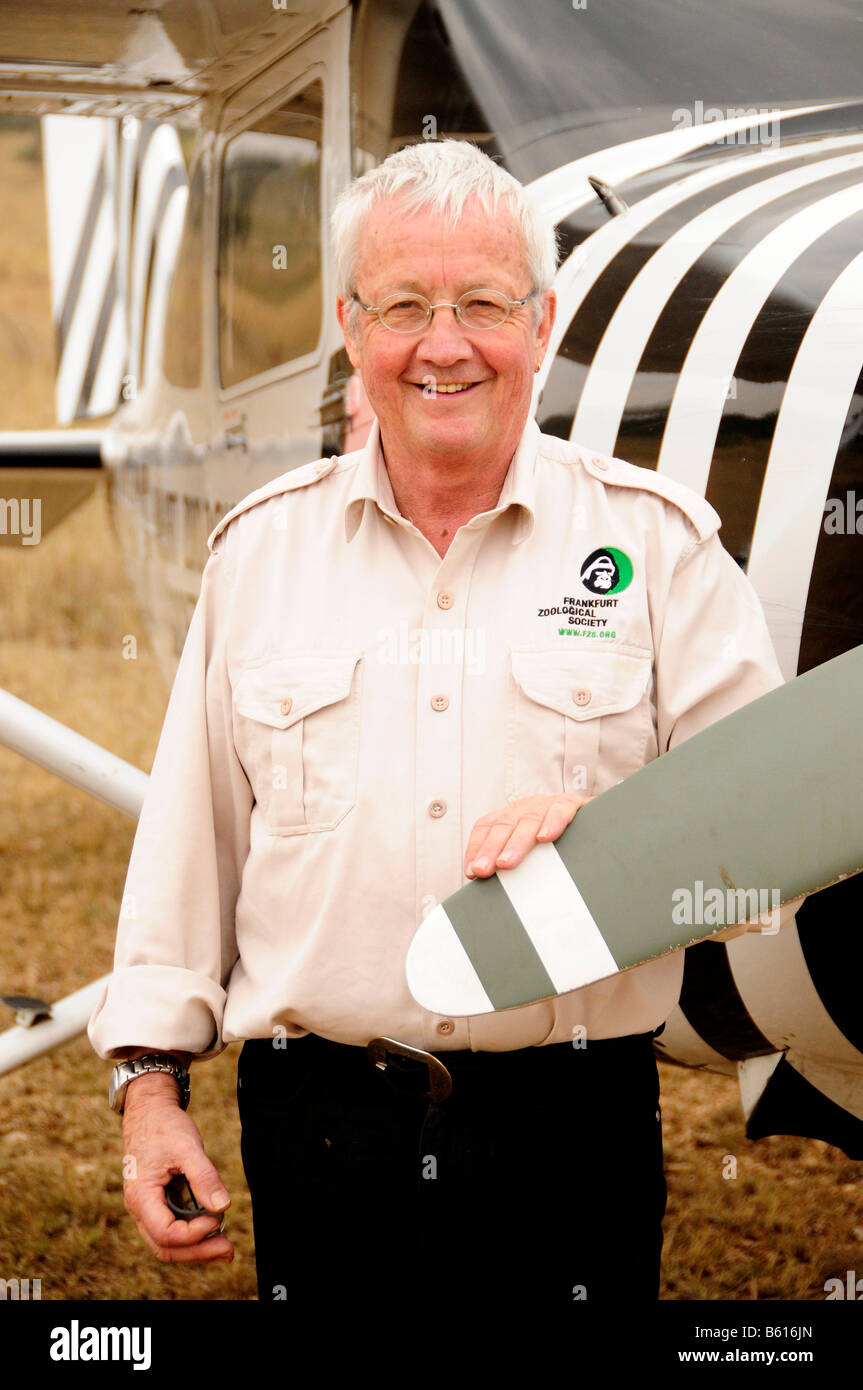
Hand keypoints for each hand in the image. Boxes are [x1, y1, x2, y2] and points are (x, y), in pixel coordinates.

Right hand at [121, 1073, 233, 1263]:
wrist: (148, 1111)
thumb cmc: (164, 1126)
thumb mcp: (187, 1146)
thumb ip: (204, 1176)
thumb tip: (223, 1207)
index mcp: (141, 1196)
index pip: (165, 1234)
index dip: (193, 1234)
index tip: (217, 1218)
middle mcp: (139, 1208)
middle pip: (164, 1247)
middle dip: (197, 1252)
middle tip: (229, 1249)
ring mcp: (145, 1207)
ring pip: (166, 1243)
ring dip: (195, 1248)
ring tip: (224, 1244)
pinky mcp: (155, 1203)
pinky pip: (169, 1229)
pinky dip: (190, 1236)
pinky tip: (212, 1229)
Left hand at [464, 793, 591, 878]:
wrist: (598, 815)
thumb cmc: (557, 839)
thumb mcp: (531, 849)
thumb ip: (512, 861)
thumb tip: (491, 886)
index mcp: (510, 816)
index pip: (486, 827)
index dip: (476, 847)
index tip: (472, 871)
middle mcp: (525, 807)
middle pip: (503, 826)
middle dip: (491, 849)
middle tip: (484, 870)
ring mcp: (546, 804)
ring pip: (528, 821)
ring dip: (516, 843)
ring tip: (507, 863)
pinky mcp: (570, 803)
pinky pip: (559, 810)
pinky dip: (552, 823)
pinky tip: (544, 838)